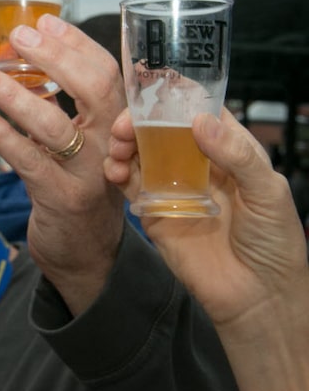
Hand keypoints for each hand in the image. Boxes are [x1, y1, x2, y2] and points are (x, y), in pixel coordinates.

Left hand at [0, 15, 126, 314]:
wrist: (88, 254)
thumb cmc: (79, 187)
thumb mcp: (83, 143)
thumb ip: (65, 107)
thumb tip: (27, 60)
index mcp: (120, 124)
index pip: (108, 72)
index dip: (76, 44)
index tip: (44, 21)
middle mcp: (114, 145)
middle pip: (92, 89)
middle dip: (52, 56)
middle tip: (15, 36)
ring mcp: (90, 173)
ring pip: (53, 124)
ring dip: (10, 93)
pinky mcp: (62, 198)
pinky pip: (27, 158)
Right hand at [105, 108, 308, 390]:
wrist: (256, 298)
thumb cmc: (275, 243)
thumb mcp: (269, 193)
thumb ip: (237, 155)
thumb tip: (199, 121)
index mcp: (230, 149)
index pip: (198, 110)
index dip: (174, 97)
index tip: (152, 92)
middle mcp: (197, 162)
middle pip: (161, 127)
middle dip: (139, 120)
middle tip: (125, 127)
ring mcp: (172, 185)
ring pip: (140, 151)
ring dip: (123, 143)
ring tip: (117, 149)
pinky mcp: (152, 211)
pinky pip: (129, 184)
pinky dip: (116, 172)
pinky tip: (115, 171)